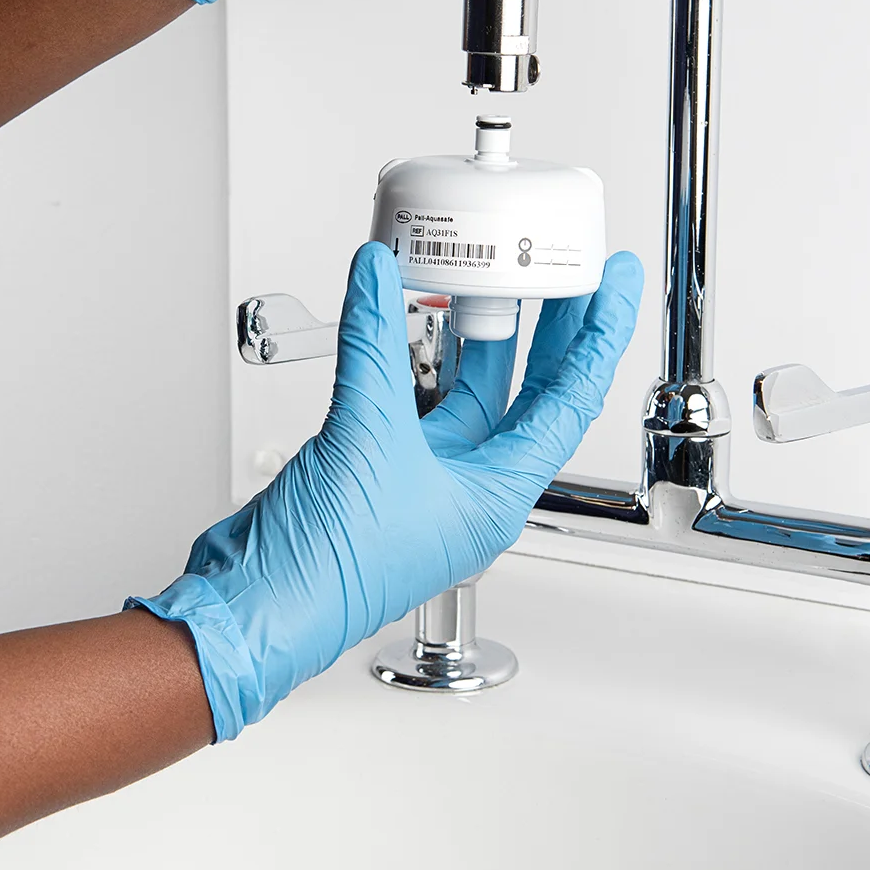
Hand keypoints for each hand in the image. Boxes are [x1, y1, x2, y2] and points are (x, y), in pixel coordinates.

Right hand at [132, 242, 642, 738]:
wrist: (254, 606)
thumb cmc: (325, 570)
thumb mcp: (365, 435)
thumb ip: (372, 344)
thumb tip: (377, 275)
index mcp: (495, 495)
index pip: (569, 399)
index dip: (598, 334)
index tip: (616, 282)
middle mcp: (468, 487)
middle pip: (530, 391)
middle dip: (551, 324)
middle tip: (565, 264)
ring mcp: (424, 478)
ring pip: (470, 391)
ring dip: (479, 332)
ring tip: (494, 273)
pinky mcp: (377, 468)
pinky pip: (410, 397)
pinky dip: (409, 352)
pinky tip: (406, 312)